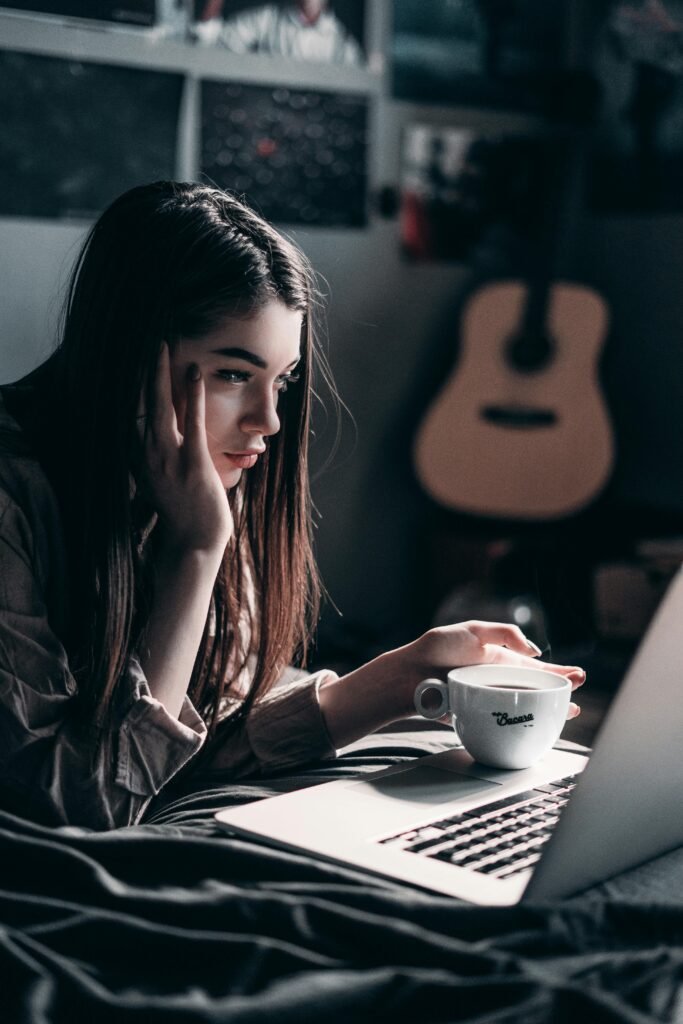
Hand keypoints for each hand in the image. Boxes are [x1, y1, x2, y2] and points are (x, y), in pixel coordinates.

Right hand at [140, 344, 232, 555]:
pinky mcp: (192, 463)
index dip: (126, 384)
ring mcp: (168, 459)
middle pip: (138, 403)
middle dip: (139, 369)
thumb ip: (154, 456)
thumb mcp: (160, 480)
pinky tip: (195, 372)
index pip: (127, 412)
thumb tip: (158, 436)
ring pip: (160, 406)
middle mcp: (146, 455)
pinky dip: (192, 395)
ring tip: (161, 344)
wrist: (193, 544)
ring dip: (159, 373)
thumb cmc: (181, 513)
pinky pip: (191, 422)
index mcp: (137, 458)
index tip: (127, 358)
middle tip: (143, 339)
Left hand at [405, 620, 584, 720]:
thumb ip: (505, 634)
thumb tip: (534, 652)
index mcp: (498, 660)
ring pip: (523, 708)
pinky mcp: (477, 716)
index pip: (534, 667)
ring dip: (546, 711)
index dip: (557, 672)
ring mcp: (488, 699)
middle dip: (558, 691)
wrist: (408, 674)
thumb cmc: (437, 648)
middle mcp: (497, 681)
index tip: (577, 676)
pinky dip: (521, 727)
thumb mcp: (474, 630)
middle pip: (534, 689)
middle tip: (578, 693)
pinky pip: (504, 723)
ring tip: (567, 712)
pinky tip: (536, 729)